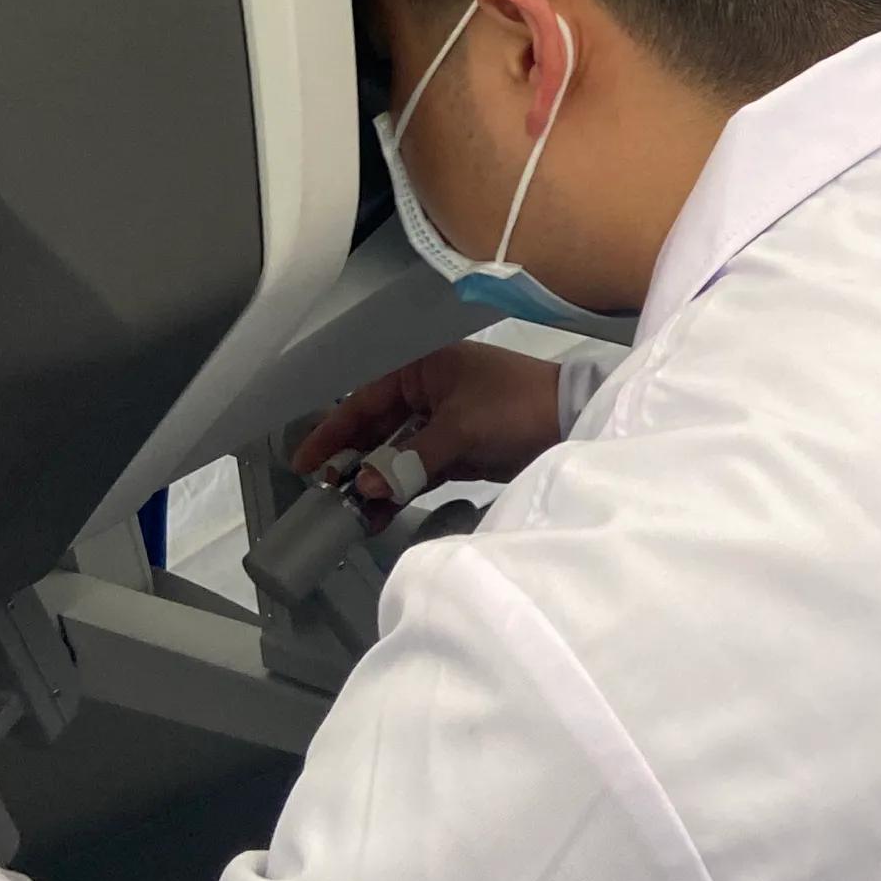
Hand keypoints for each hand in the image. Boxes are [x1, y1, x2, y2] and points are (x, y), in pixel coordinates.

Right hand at [295, 342, 564, 503]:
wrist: (574, 420)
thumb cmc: (518, 407)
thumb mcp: (462, 428)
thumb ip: (411, 458)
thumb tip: (368, 485)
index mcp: (425, 368)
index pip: (365, 400)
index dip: (334, 431)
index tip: (307, 461)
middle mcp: (429, 392)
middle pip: (377, 429)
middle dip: (353, 461)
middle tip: (327, 493)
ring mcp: (444, 422)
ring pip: (396, 453)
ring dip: (376, 480)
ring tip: (352, 512)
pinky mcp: (459, 451)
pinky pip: (418, 470)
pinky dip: (401, 489)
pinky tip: (381, 511)